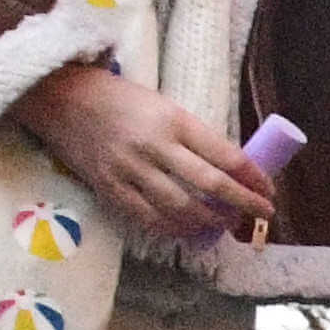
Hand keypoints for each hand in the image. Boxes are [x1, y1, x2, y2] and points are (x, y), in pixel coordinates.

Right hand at [17, 61, 279, 248]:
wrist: (61, 98)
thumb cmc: (119, 98)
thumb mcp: (163, 106)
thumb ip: (192, 136)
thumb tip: (229, 169)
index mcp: (174, 119)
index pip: (226, 156)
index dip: (253, 179)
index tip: (268, 191)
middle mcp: (154, 145)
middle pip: (210, 186)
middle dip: (243, 205)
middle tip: (261, 215)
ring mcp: (130, 170)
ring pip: (181, 208)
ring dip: (210, 222)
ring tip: (226, 224)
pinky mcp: (110, 188)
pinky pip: (148, 218)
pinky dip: (174, 229)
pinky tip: (189, 231)